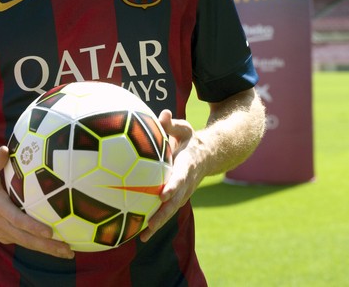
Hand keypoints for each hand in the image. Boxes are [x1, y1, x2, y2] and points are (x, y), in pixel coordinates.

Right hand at [0, 146, 74, 258]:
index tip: (49, 232)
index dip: (33, 227)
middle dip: (47, 246)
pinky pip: (23, 242)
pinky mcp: (5, 236)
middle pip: (26, 239)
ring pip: (27, 244)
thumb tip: (6, 148)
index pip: (17, 220)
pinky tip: (55, 247)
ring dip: (47, 249)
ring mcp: (2, 232)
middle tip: (68, 250)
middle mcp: (1, 224)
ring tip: (68, 253)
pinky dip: (39, 246)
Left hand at [139, 110, 202, 241]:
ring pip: (171, 210)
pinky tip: (139, 234)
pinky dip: (156, 223)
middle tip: (150, 223)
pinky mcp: (177, 198)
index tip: (163, 194)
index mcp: (187, 165)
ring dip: (158, 222)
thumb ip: (173, 124)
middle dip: (163, 212)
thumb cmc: (190, 139)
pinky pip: (166, 211)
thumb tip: (164, 114)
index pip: (180, 177)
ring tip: (143, 235)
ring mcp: (183, 193)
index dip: (173, 186)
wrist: (208, 156)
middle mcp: (186, 182)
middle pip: (175, 200)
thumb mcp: (185, 129)